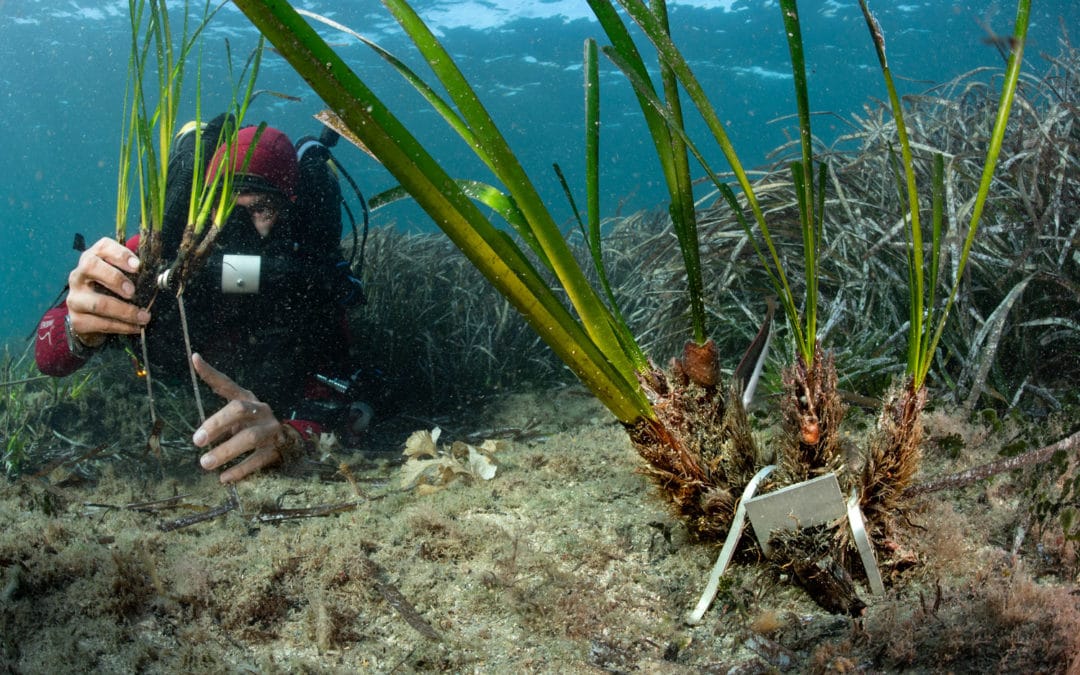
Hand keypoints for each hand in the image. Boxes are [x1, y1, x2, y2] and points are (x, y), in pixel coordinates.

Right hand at [66, 237, 150, 345]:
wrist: (90, 319)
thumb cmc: (111, 292)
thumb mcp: (122, 278)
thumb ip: (134, 274)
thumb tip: (159, 277)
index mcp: (93, 259)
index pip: (103, 247)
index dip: (120, 254)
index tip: (138, 266)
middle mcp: (79, 275)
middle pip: (91, 267)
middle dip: (115, 278)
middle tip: (133, 292)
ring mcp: (75, 298)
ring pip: (98, 303)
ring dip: (125, 311)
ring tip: (144, 317)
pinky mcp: (77, 320)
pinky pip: (100, 324)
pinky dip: (121, 326)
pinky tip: (135, 327)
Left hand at [190, 353, 292, 482]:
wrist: (289, 443)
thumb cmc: (252, 428)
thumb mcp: (237, 418)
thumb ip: (218, 416)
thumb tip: (196, 422)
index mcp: (248, 400)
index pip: (227, 384)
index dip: (211, 373)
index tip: (194, 359)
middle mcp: (260, 411)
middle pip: (240, 410)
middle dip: (217, 424)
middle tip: (197, 440)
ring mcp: (271, 430)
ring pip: (250, 437)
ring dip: (226, 451)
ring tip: (205, 463)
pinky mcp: (276, 449)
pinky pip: (259, 460)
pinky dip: (241, 469)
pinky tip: (224, 478)